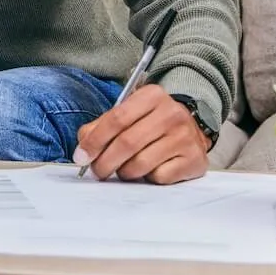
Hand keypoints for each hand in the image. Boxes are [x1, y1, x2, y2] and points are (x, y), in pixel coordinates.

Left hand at [73, 86, 210, 184]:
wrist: (192, 129)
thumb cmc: (152, 122)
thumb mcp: (128, 114)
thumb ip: (102, 126)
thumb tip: (83, 149)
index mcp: (152, 96)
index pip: (117, 118)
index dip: (95, 140)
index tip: (81, 156)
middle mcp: (171, 113)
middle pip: (127, 143)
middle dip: (105, 162)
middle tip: (97, 171)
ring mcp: (185, 137)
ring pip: (141, 164)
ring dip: (125, 172)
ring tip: (124, 169)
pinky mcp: (194, 159)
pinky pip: (159, 177)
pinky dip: (148, 178)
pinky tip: (150, 169)